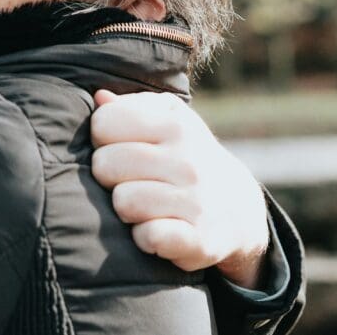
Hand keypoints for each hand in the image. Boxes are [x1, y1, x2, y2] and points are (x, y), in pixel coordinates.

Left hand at [89, 90, 269, 287]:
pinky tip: (156, 230)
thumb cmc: (184, 156)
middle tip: (130, 181)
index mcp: (175, 124)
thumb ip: (131, 108)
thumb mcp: (167, 122)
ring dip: (126, 209)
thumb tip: (100, 97)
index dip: (103, 139)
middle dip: (109, 177)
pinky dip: (144, 238)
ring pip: (122, 202)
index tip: (120, 148)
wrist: (236, 208)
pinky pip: (148, 237)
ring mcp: (197, 201)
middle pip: (104, 165)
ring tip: (144, 205)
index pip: (103, 123)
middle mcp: (189, 160)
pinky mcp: (200, 240)